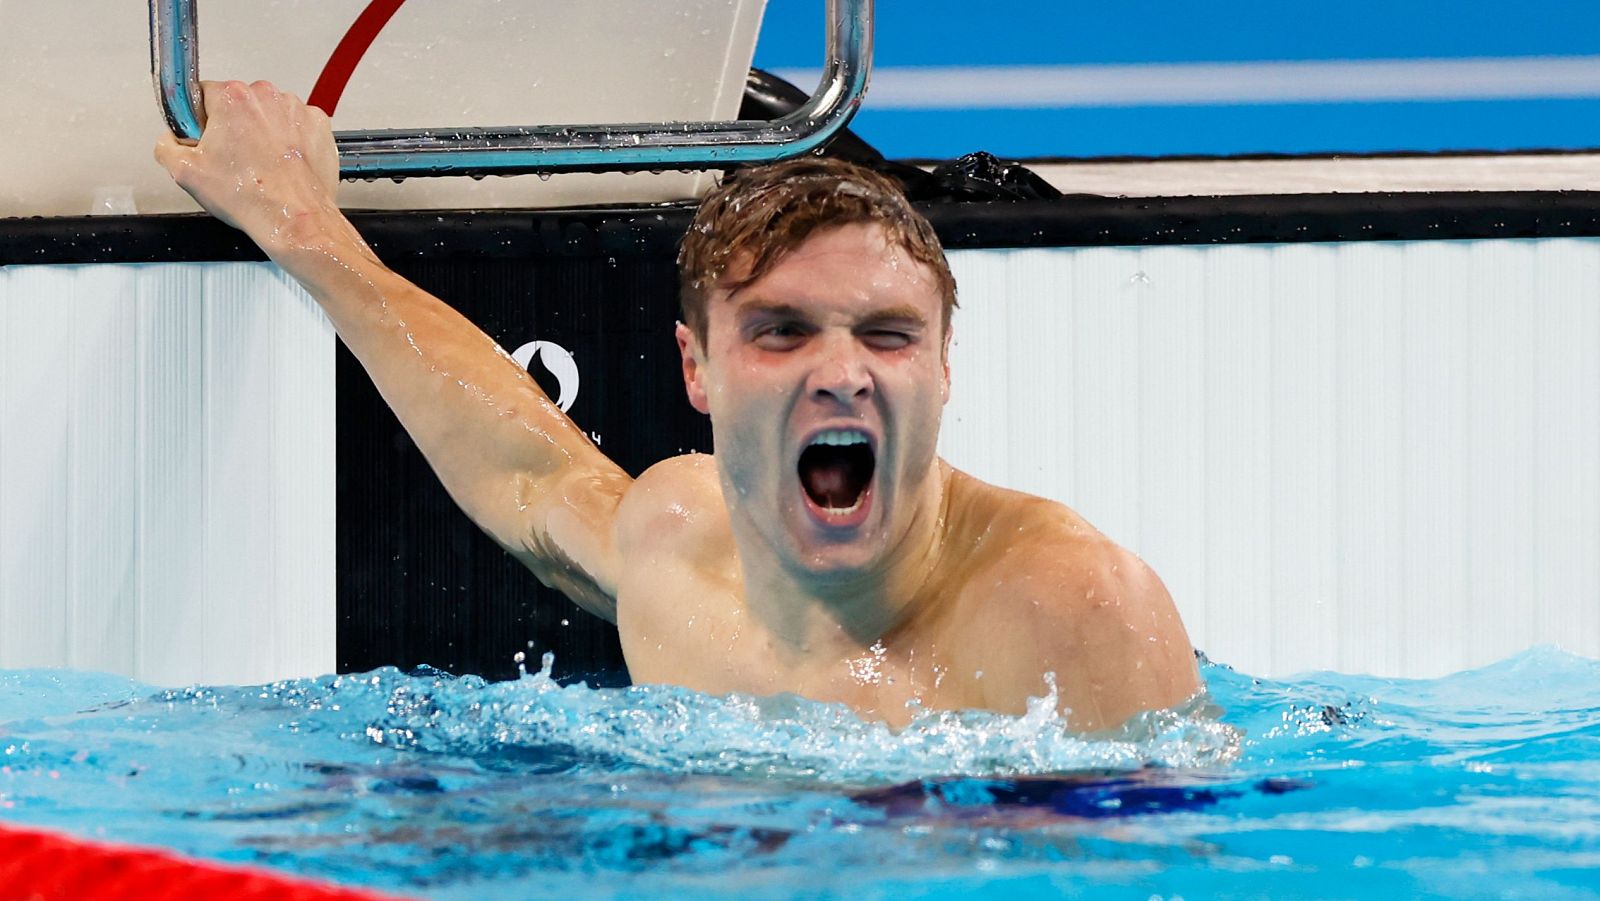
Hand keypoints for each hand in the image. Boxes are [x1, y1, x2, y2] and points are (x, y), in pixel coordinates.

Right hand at [154, 80, 341, 247]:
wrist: (294, 217)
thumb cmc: (250, 196)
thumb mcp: (185, 172)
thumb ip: (166, 146)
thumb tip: (169, 140)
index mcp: (232, 96)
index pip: (201, 94)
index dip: (199, 120)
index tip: (205, 139)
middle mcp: (267, 95)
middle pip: (238, 103)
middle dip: (232, 126)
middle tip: (233, 159)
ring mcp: (296, 109)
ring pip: (268, 114)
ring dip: (262, 132)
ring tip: (260, 165)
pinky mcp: (318, 125)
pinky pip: (295, 125)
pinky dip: (289, 140)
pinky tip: (282, 163)